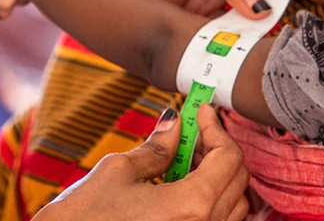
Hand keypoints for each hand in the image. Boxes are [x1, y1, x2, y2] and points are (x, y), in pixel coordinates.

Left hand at [16, 0, 292, 17]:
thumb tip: (262, 8)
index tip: (269, 2)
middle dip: (266, 10)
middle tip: (260, 29)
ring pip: (246, 12)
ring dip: (246, 26)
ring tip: (241, 40)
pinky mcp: (197, 3)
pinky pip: (221, 24)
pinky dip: (224, 34)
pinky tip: (221, 43)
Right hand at [33, 104, 251, 220]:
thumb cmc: (85, 215)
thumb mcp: (119, 171)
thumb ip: (157, 147)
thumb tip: (175, 123)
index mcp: (190, 206)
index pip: (228, 158)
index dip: (216, 128)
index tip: (202, 112)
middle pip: (237, 180)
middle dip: (218, 149)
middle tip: (192, 132)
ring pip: (234, 204)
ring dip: (218, 176)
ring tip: (185, 160)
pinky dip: (211, 199)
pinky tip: (182, 186)